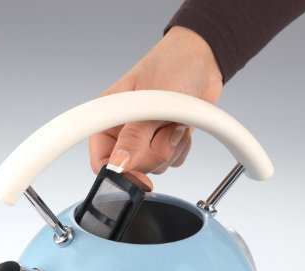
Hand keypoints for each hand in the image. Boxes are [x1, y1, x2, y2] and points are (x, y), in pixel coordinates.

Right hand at [89, 26, 222, 188]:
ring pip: (155, 167)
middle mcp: (124, 132)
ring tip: (175, 122)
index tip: (139, 175)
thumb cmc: (171, 66)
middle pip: (132, 169)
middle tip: (165, 132)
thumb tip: (118, 164)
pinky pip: (173, 162)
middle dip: (154, 155)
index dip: (118, 173)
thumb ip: (134, 136)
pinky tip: (182, 127)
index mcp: (108, 119)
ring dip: (171, 148)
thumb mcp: (149, 100)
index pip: (101, 160)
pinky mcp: (165, 142)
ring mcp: (146, 138)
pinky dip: (181, 148)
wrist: (203, 60)